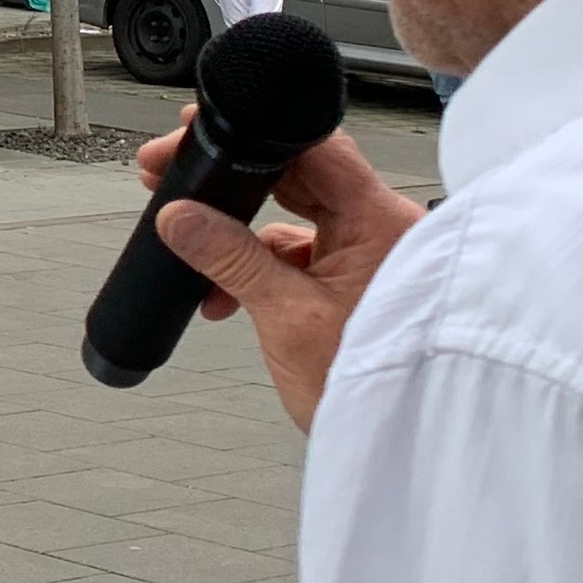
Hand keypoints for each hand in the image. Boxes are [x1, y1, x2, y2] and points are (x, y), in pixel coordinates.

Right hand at [147, 119, 425, 432]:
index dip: (251, 137)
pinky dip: (263, 266)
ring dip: (243, 236)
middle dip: (235, 186)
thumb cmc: (374, 387)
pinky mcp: (360, 281)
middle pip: (300, 178)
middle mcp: (386, 230)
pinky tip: (227, 292)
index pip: (314, 150)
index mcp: (382, 223)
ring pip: (297, 218)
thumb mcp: (286, 317)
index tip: (196, 135)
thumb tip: (181, 217)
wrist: (406, 447)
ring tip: (196, 252)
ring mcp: (374, 255)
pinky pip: (304, 253)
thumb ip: (230, 259)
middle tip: (176, 182)